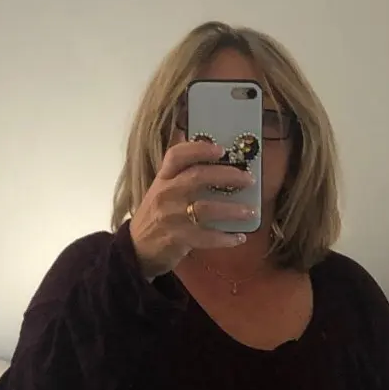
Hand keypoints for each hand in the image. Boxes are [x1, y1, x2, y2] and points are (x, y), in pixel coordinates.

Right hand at [130, 139, 259, 275]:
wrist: (137, 249)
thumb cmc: (156, 216)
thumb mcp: (161, 189)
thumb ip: (178, 170)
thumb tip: (193, 140)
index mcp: (163, 178)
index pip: (177, 155)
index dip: (200, 149)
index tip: (221, 149)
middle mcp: (165, 194)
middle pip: (198, 177)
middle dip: (227, 176)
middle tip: (248, 180)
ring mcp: (170, 216)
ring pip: (206, 208)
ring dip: (232, 210)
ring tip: (251, 211)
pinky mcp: (177, 238)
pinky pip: (206, 237)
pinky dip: (225, 238)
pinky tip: (239, 237)